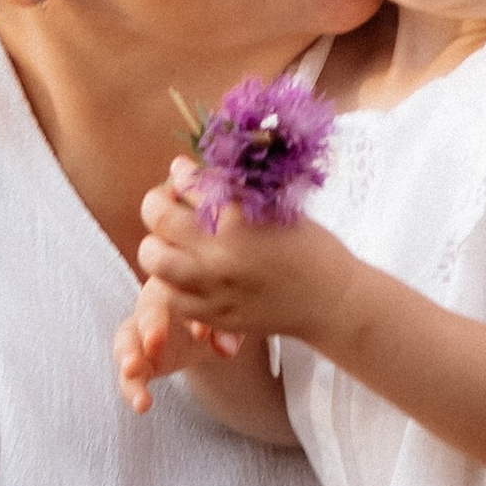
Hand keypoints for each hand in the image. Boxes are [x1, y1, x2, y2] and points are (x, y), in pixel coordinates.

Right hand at [115, 275, 245, 414]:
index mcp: (176, 287)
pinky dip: (133, 390)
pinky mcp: (139, 363)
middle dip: (150, 326)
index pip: (177, 291)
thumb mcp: (229, 320)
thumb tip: (225, 349)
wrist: (209, 331)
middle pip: (146, 313)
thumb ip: (229, 331)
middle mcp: (152, 308)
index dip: (187, 308)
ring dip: (128, 356)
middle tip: (155, 341)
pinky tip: (142, 404)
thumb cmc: (217, 315)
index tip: (200, 333)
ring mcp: (140, 337)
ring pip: (126, 342)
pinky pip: (129, 376)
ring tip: (132, 371)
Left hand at [135, 158, 344, 345]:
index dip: (181, 173)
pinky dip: (170, 282)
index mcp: (240, 218)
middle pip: (158, 217)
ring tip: (168, 243)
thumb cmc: (309, 247)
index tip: (182, 170)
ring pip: (154, 260)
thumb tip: (190, 170)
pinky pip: (171, 298)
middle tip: (166, 204)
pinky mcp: (214, 315)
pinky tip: (183, 273)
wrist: (331, 301)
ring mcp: (214, 287)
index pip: (189, 183)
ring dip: (156, 245)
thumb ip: (233, 192)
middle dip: (157, 203)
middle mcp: (221, 252)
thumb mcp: (276, 207)